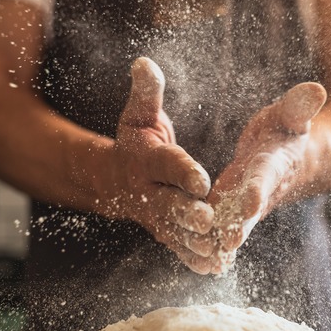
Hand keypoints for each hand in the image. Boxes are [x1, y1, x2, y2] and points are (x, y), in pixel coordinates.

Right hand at [90, 57, 215, 272]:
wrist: (114, 180)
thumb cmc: (136, 142)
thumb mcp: (139, 115)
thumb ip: (146, 93)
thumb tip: (144, 62)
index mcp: (147, 160)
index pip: (166, 164)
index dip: (183, 171)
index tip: (201, 178)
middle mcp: (149, 192)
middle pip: (169, 204)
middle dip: (187, 213)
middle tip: (208, 220)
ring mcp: (155, 216)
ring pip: (175, 232)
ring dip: (194, 243)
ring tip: (216, 251)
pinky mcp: (163, 232)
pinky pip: (177, 247)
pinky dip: (192, 258)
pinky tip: (213, 268)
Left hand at [203, 82, 327, 273]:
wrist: (291, 158)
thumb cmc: (286, 130)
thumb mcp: (291, 115)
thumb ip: (299, 105)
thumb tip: (317, 89)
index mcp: (274, 164)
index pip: (265, 177)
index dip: (258, 189)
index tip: (249, 202)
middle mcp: (262, 189)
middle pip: (250, 210)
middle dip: (239, 226)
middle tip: (227, 243)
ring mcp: (247, 204)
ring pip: (235, 225)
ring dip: (222, 242)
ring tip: (207, 259)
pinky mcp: (233, 210)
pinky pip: (224, 228)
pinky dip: (214, 244)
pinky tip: (200, 262)